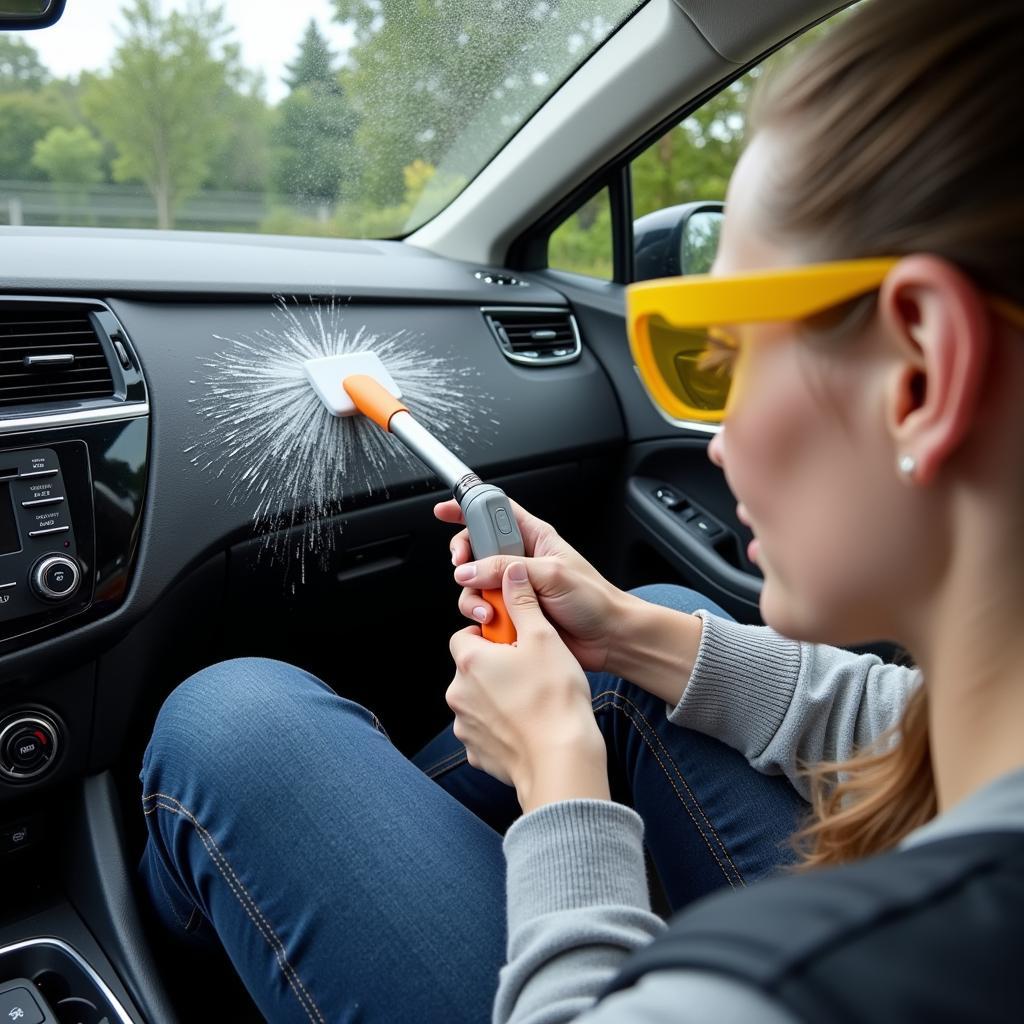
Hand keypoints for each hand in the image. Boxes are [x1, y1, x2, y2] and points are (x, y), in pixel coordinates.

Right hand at [434, 498, 623, 671]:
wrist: (607, 638)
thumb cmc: (594, 599)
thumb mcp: (551, 574)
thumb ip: (507, 568)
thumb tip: (470, 570)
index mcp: (534, 538)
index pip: (495, 513)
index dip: (469, 507)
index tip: (444, 511)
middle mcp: (520, 561)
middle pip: (476, 549)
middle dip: (463, 558)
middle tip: (462, 567)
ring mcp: (513, 588)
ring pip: (475, 584)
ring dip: (473, 596)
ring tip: (489, 609)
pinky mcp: (511, 613)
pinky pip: (483, 610)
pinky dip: (481, 617)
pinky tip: (494, 623)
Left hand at [446, 562, 609, 811]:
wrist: (561, 759)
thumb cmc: (554, 699)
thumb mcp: (543, 637)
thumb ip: (523, 602)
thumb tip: (512, 573)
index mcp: (470, 661)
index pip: (465, 635)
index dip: (490, 635)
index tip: (513, 640)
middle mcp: (459, 693)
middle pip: (472, 669)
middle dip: (496, 667)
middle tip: (530, 670)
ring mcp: (466, 726)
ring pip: (478, 701)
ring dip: (498, 698)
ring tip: (533, 700)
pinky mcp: (477, 752)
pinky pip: (486, 732)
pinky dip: (502, 728)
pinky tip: (528, 725)